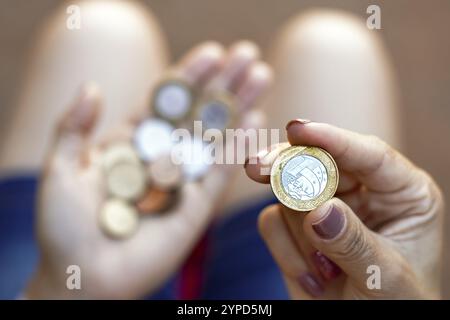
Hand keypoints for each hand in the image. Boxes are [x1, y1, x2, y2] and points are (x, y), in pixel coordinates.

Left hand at [25, 41, 271, 298]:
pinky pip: (219, 174)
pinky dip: (237, 147)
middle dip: (223, 84)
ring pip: (214, 138)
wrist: (82, 280)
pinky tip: (255, 118)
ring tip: (262, 76)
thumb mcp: (60, 170)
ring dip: (238, 107)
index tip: (214, 52)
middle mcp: (161, 159)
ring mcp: (181, 183)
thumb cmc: (64, 228)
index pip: (164, 102)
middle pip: (197, 114)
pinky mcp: (196, 209)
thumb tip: (92, 86)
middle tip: (249, 55)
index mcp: (131, 145)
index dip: (189, 76)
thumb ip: (73, 127)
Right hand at [245, 120, 443, 298]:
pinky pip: (273, 221)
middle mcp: (363, 192)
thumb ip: (352, 242)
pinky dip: (285, 251)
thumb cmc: (395, 305)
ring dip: (299, 236)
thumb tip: (317, 210)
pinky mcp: (297, 225)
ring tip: (323, 272)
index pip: (368, 154)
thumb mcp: (386, 277)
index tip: (297, 129)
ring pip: (290, 193)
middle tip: (257, 168)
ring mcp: (326, 207)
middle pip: (319, 161)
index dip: (332, 139)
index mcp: (402, 193)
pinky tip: (310, 277)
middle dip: (289, 168)